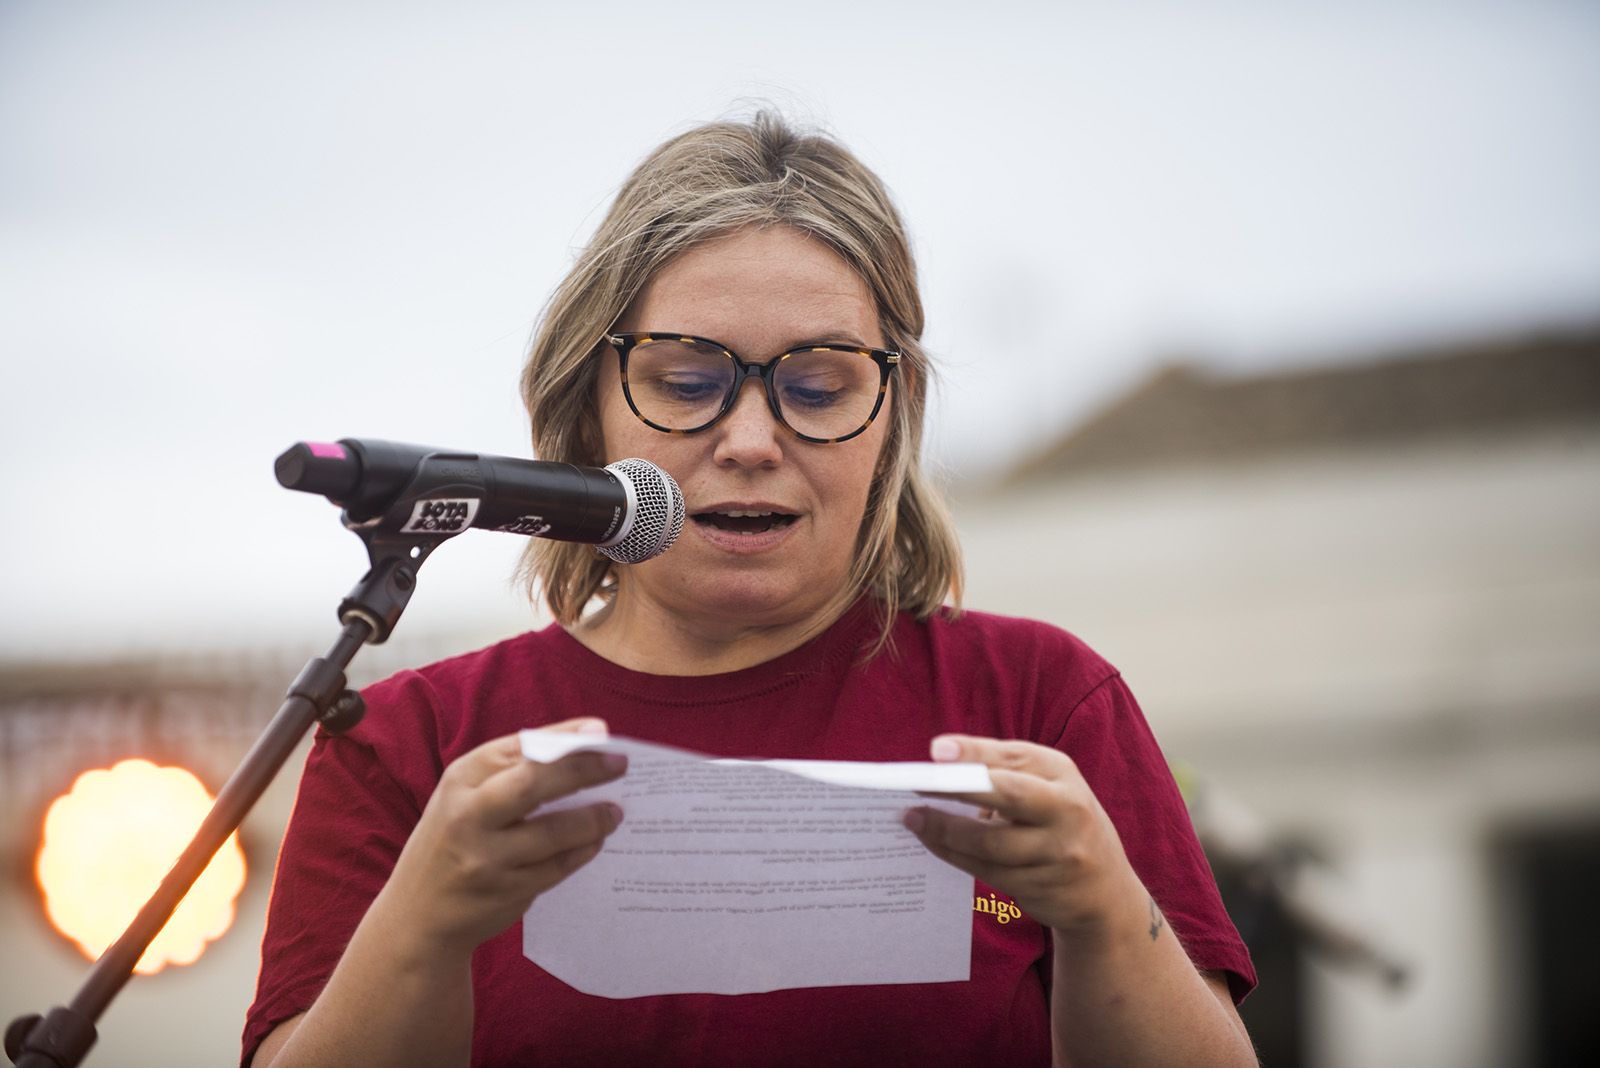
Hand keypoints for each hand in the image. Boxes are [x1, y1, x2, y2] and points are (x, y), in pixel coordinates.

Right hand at [378, 718, 625, 959]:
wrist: (417, 916)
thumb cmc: (452, 840)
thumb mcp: (464, 796)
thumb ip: (511, 770)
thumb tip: (580, 743)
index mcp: (460, 780)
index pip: (519, 748)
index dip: (564, 737)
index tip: (600, 731)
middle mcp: (469, 816)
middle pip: (535, 784)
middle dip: (583, 770)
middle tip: (620, 765)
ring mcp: (487, 858)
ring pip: (554, 832)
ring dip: (593, 819)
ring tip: (616, 811)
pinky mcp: (506, 892)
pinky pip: (557, 867)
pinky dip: (583, 850)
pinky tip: (596, 840)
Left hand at [903, 734, 1142, 935]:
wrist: (1105, 893)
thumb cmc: (1061, 823)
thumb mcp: (1047, 787)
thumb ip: (1003, 773)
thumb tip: (941, 768)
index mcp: (1064, 774)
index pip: (1014, 758)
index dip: (973, 752)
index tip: (936, 750)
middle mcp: (1067, 810)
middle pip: (1008, 795)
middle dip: (959, 787)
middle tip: (914, 785)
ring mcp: (1057, 853)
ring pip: (990, 842)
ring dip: (944, 830)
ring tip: (912, 818)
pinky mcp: (1040, 887)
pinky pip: (987, 870)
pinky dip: (953, 854)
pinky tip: (932, 842)